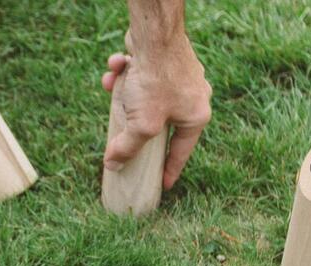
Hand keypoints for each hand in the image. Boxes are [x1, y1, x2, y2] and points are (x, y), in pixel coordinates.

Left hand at [102, 32, 210, 188]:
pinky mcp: (166, 59)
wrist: (155, 36)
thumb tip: (113, 165)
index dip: (169, 170)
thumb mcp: (142, 124)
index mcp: (197, 116)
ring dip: (126, 93)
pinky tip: (116, 66)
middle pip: (162, 122)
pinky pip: (143, 73)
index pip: (181, 151)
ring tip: (113, 88)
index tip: (161, 184)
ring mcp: (181, 76)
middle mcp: (194, 96)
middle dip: (137, 124)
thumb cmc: (157, 82)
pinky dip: (126, 72)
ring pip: (148, 95)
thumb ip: (128, 147)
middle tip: (126, 137)